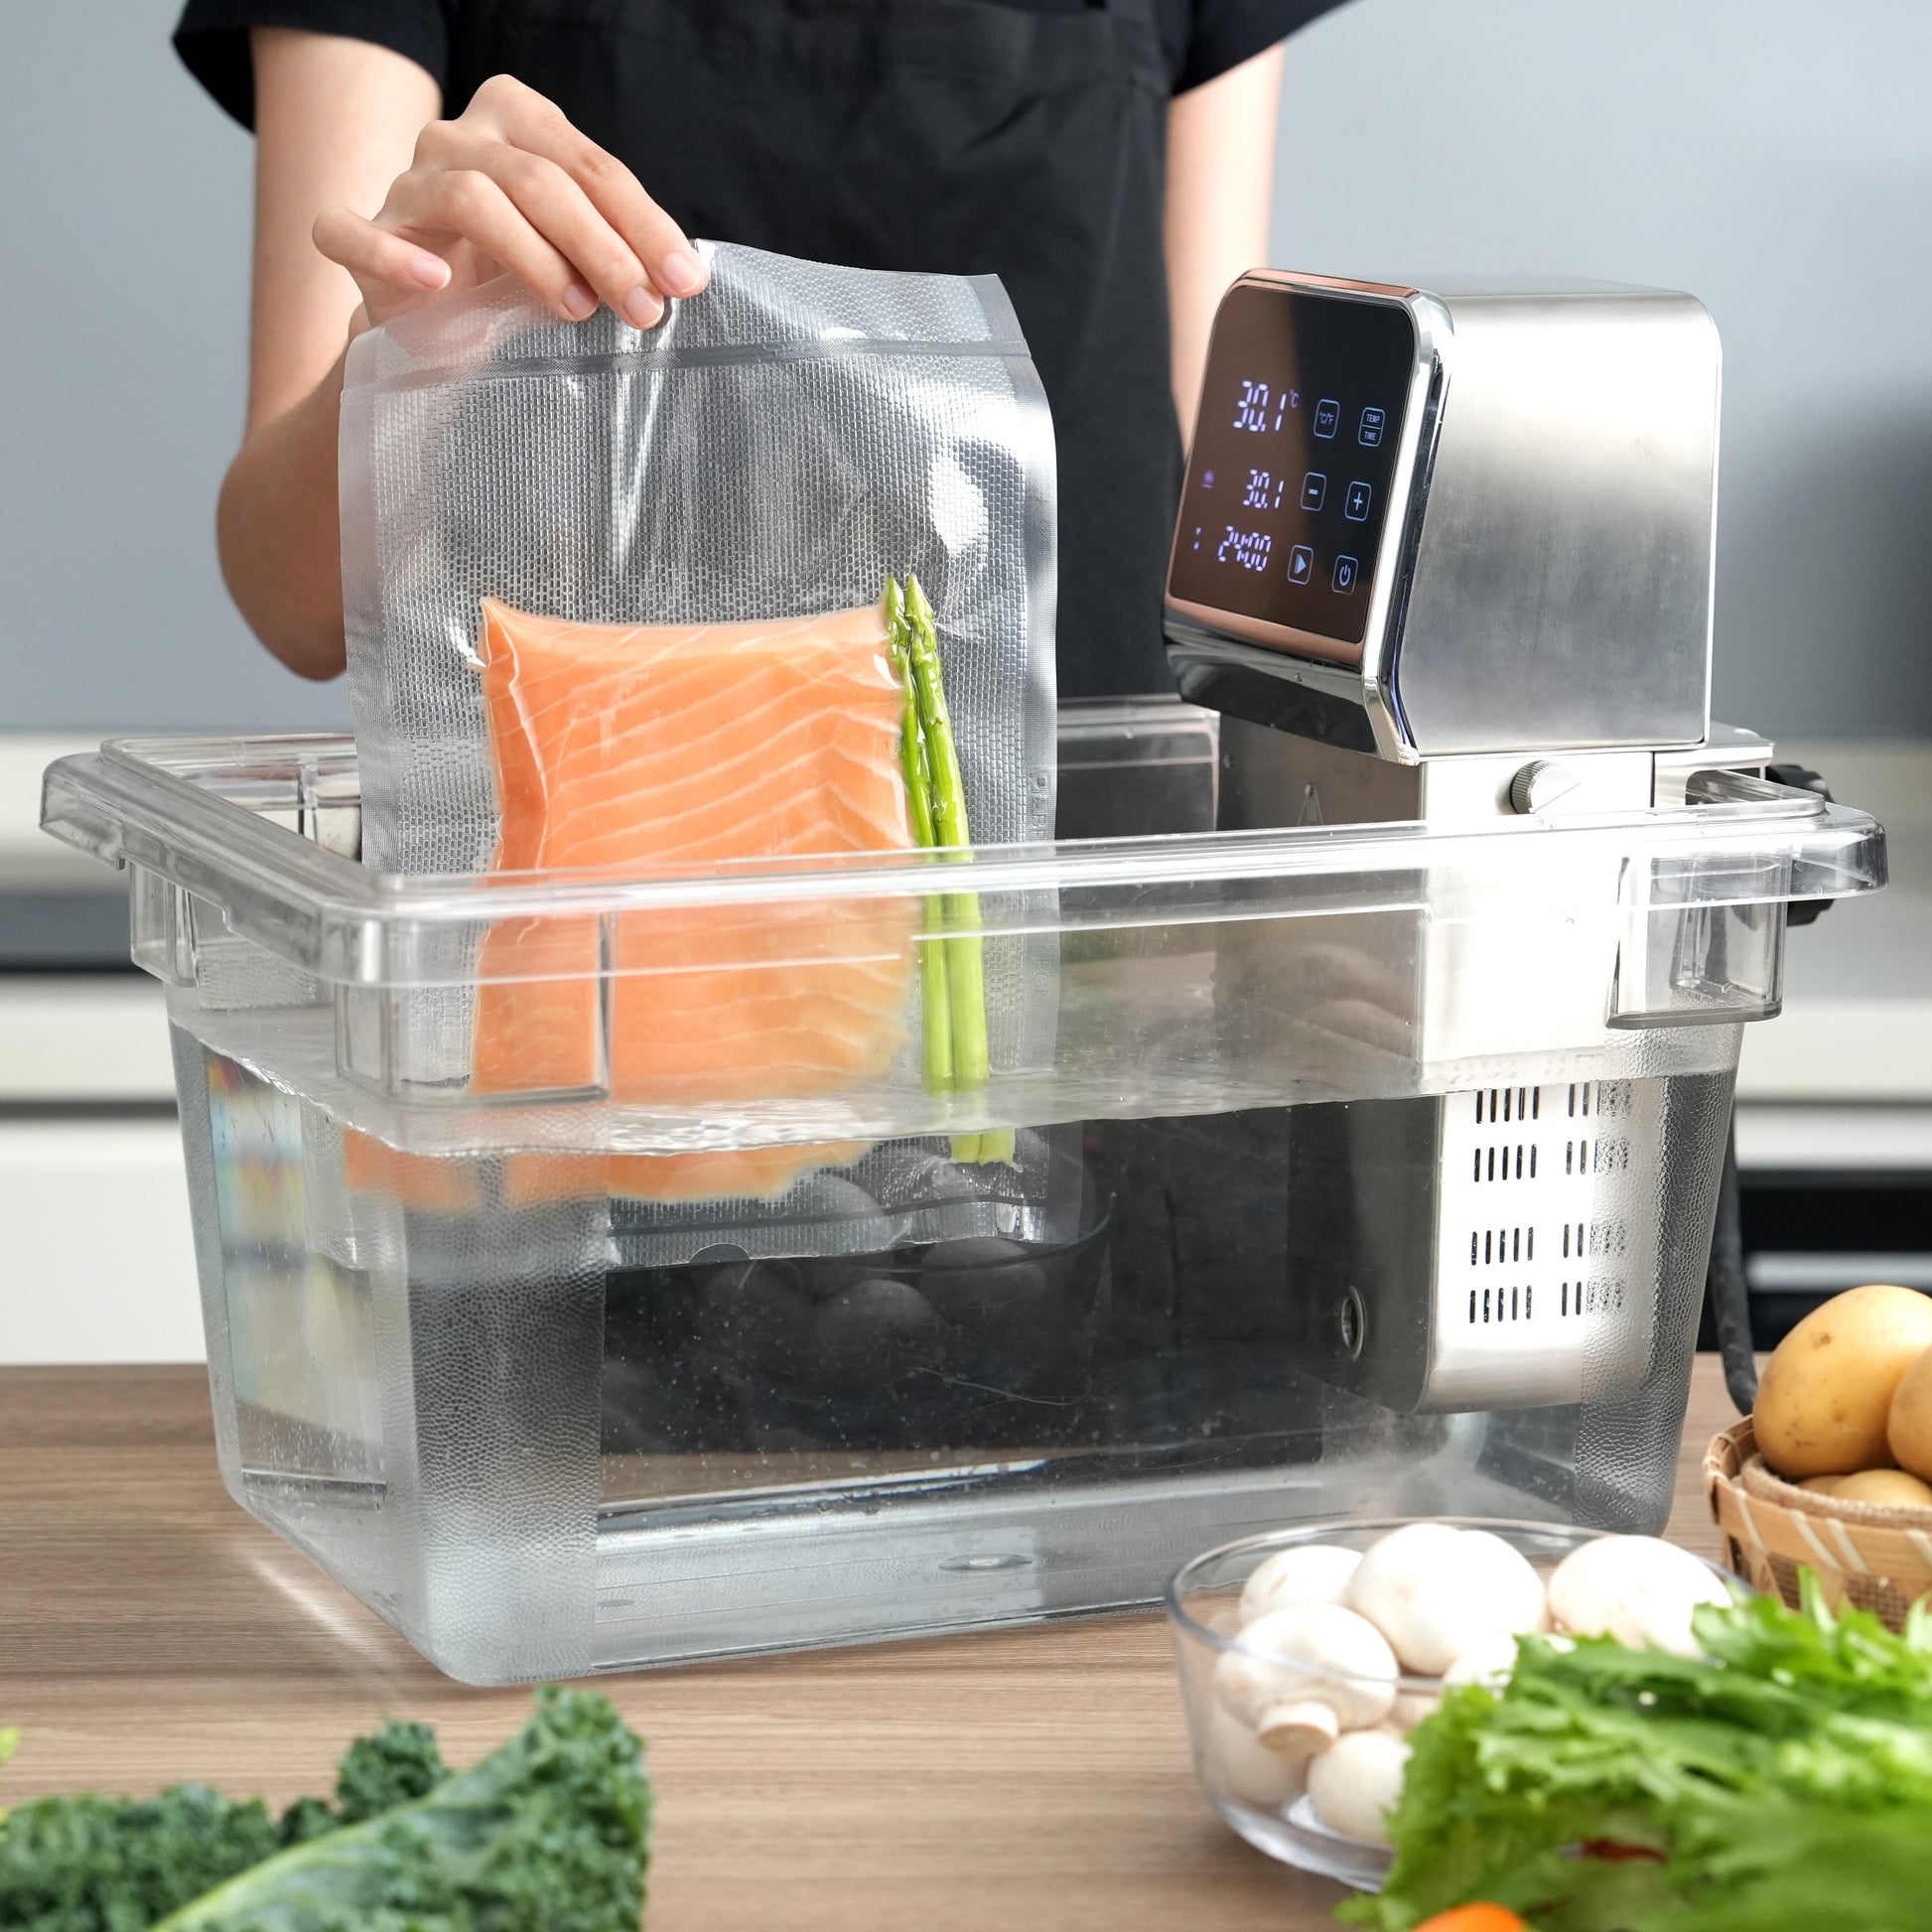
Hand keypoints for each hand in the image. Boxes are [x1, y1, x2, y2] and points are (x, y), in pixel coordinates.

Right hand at [312, 74, 705, 331]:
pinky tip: (437, 283)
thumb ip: (615, 251)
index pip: (591, 166)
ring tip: (578, 311)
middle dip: (603, 247)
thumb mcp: (573, 256)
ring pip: (472, 198)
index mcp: (516, 122)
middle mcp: (457, 138)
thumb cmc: (512, 280)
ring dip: (535, 258)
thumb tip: (680, 277)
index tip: (684, 281)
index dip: (643, 224)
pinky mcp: (358, 235)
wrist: (431, 324)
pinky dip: (396, 255)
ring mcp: (405, 183)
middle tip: (645, 310)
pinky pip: (354, 231)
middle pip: (539, 178)